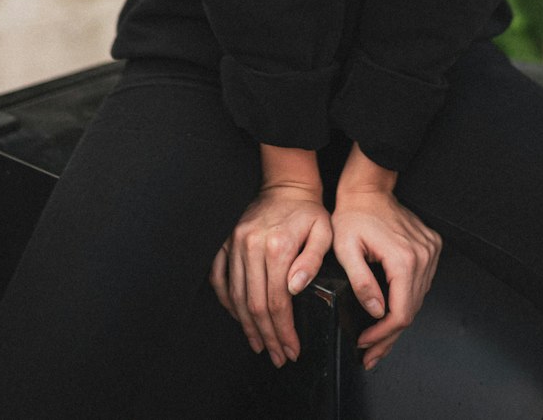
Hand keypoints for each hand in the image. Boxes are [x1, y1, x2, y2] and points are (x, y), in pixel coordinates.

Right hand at [209, 184, 331, 367]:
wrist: (287, 186)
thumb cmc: (309, 211)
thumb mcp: (323, 232)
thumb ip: (311, 261)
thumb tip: (295, 288)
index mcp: (277, 246)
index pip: (278, 302)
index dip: (284, 331)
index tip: (292, 349)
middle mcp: (251, 246)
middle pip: (255, 305)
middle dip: (268, 336)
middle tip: (277, 356)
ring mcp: (235, 243)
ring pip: (235, 296)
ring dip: (247, 325)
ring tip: (259, 344)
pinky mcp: (226, 241)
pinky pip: (219, 277)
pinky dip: (226, 301)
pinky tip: (238, 317)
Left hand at [332, 188, 441, 369]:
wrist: (367, 188)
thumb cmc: (352, 214)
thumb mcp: (346, 249)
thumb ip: (361, 281)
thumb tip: (375, 311)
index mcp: (404, 258)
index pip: (401, 312)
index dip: (383, 335)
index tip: (364, 343)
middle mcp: (424, 256)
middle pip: (411, 310)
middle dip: (388, 336)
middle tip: (369, 354)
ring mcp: (430, 251)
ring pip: (418, 299)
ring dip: (398, 321)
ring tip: (378, 339)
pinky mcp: (431, 247)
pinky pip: (421, 284)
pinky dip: (407, 300)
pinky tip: (391, 312)